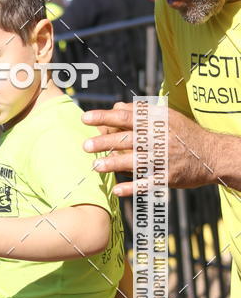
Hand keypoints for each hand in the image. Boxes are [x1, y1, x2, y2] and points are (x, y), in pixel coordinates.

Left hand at [82, 102, 215, 196]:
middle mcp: (160, 139)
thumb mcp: (167, 117)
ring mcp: (164, 159)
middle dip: (105, 142)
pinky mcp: (168, 177)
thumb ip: (140, 112)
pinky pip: (147, 183)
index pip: (126, 117)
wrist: (212, 155)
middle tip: (85, 146)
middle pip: (127, 139)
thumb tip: (115, 106)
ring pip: (135, 161)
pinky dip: (131, 187)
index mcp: (157, 122)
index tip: (85, 118)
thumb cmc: (184, 134)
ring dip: (113, 164)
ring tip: (95, 166)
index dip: (104, 117)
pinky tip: (116, 190)